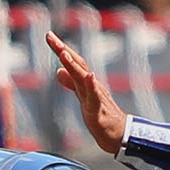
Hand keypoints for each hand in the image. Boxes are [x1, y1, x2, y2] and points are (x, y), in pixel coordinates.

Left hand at [46, 33, 128, 153]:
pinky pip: (96, 98)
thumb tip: (58, 71)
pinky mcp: (100, 112)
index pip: (73, 62)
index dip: (60, 49)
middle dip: (63, 50)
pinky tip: (89, 76)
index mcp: (86, 83)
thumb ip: (72, 83)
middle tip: (50, 37)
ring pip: (84, 79)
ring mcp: (96, 97)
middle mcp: (92, 86)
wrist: (120, 134)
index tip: (49, 35)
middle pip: (77, 64)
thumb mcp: (83, 97)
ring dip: (74, 65)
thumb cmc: (102, 115)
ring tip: (63, 53)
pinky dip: (92, 86)